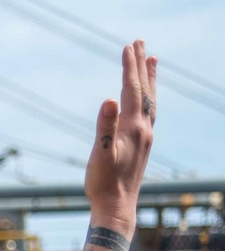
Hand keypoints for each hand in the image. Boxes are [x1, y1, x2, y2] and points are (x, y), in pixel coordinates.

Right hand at [84, 40, 155, 229]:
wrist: (117, 208)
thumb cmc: (104, 183)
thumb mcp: (100, 155)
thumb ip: (105, 126)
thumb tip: (109, 99)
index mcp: (134, 128)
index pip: (132, 90)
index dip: (129, 68)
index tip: (127, 46)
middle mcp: (144, 129)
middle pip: (145, 90)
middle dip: (141, 66)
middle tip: (140, 42)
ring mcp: (146, 137)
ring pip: (150, 101)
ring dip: (149, 79)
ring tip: (151, 60)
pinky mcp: (143, 145)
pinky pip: (149, 113)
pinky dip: (148, 98)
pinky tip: (146, 99)